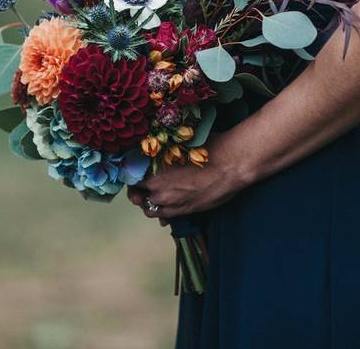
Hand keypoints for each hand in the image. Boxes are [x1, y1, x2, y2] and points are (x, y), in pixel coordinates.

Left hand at [127, 136, 247, 219]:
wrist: (230, 165)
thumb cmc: (207, 148)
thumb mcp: (180, 143)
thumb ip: (163, 150)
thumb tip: (154, 148)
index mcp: (153, 168)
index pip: (129, 175)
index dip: (130, 174)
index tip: (133, 172)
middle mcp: (157, 188)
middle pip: (136, 194)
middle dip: (137, 190)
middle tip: (141, 185)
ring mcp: (170, 202)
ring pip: (148, 207)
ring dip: (149, 202)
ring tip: (155, 195)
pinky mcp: (183, 211)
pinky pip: (164, 216)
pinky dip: (161, 212)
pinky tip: (165, 207)